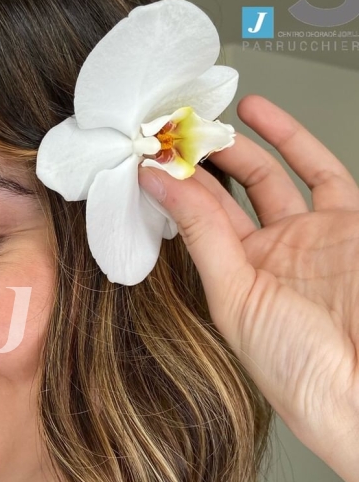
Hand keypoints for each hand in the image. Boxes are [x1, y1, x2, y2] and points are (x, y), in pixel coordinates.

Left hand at [137, 94, 358, 481]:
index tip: (143, 154)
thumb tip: (158, 182)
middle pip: (226, 197)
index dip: (169, 187)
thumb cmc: (298, 367)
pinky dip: (289, 138)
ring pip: (266, 178)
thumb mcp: (236, 295)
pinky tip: (257, 114)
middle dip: (197, 163)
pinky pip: (319, 170)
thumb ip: (200, 233)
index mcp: (232, 281)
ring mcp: (307, 237)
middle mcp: (266, 257)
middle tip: (171, 130)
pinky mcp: (346, 221)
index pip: (193, 223)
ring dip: (236, 146)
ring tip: (203, 119)